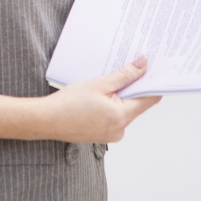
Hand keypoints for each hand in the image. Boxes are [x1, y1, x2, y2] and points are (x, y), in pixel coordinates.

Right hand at [41, 57, 161, 142]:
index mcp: (122, 117)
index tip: (153, 69)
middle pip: (136, 104)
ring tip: (106, 83)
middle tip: (127, 68)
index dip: (152, 83)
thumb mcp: (99, 84)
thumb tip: (143, 65)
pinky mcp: (102, 135)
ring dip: (119, 96)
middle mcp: (120, 130)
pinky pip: (113, 117)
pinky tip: (98, 96)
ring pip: (124, 110)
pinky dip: (110, 105)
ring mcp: (111, 134)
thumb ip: (124, 75)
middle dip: (132, 87)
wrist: (47, 120)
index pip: (149, 99)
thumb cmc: (69, 103)